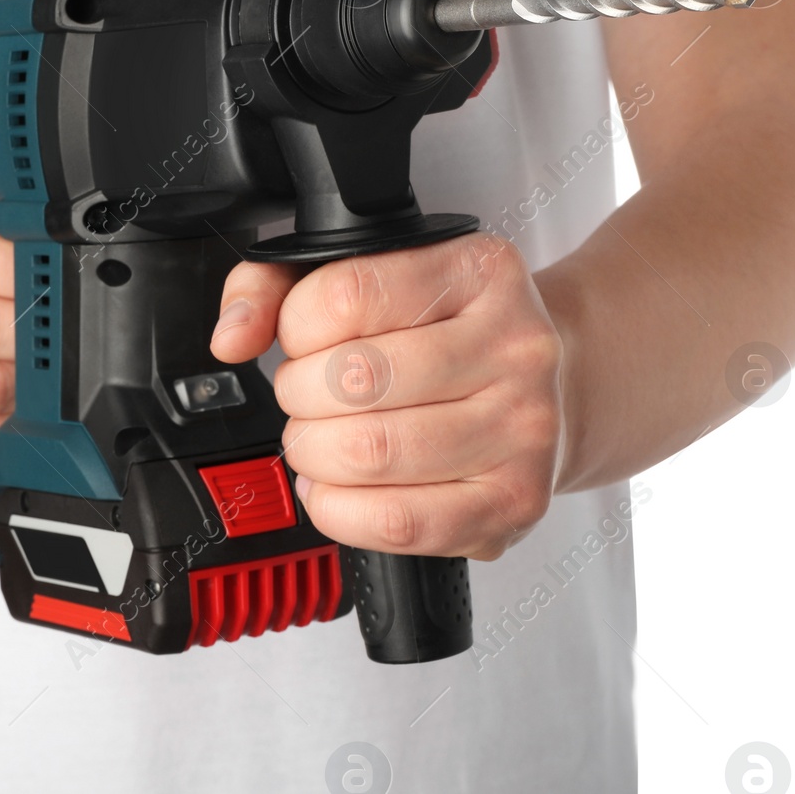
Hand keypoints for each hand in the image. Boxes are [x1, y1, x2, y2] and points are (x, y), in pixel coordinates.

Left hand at [210, 234, 563, 559]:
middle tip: (308, 396)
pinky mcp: (512, 502)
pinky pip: (397, 522)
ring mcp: (522, 429)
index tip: (304, 338)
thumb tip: (233, 337)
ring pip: (369, 452)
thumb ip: (279, 284)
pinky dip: (340, 511)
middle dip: (299, 395)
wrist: (561, 383)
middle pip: (352, 380)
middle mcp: (515, 346)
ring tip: (322, 440)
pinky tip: (338, 488)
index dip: (295, 325)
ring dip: (314, 453)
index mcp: (480, 272)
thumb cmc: (452, 330)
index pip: (344, 296)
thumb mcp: (376, 273)